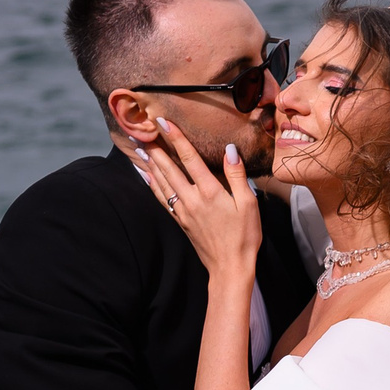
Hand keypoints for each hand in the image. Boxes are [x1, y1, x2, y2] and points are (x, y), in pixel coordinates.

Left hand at [139, 117, 260, 281]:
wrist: (230, 266)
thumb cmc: (244, 236)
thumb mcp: (249, 203)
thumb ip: (237, 175)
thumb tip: (230, 149)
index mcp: (210, 191)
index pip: (189, 158)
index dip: (176, 138)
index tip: (164, 122)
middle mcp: (192, 198)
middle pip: (169, 168)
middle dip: (156, 148)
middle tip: (141, 131)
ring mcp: (183, 211)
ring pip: (162, 182)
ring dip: (150, 164)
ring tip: (139, 149)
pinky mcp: (181, 221)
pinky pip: (162, 198)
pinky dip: (152, 185)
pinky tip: (146, 177)